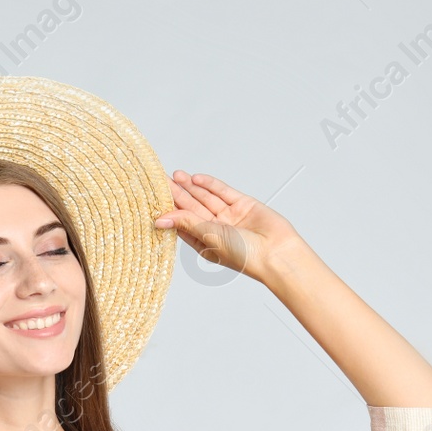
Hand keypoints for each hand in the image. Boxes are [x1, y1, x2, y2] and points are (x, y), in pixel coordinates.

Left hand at [155, 171, 304, 285]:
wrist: (276, 252)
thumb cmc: (245, 255)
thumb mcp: (210, 237)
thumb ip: (187, 223)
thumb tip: (160, 219)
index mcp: (206, 242)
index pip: (183, 224)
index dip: (170, 211)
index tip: (155, 199)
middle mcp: (216, 229)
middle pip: (192, 208)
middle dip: (178, 194)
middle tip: (161, 180)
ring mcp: (230, 216)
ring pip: (206, 198)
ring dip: (191, 187)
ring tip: (175, 175)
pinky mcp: (243, 205)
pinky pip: (223, 192)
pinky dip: (209, 184)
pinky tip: (195, 178)